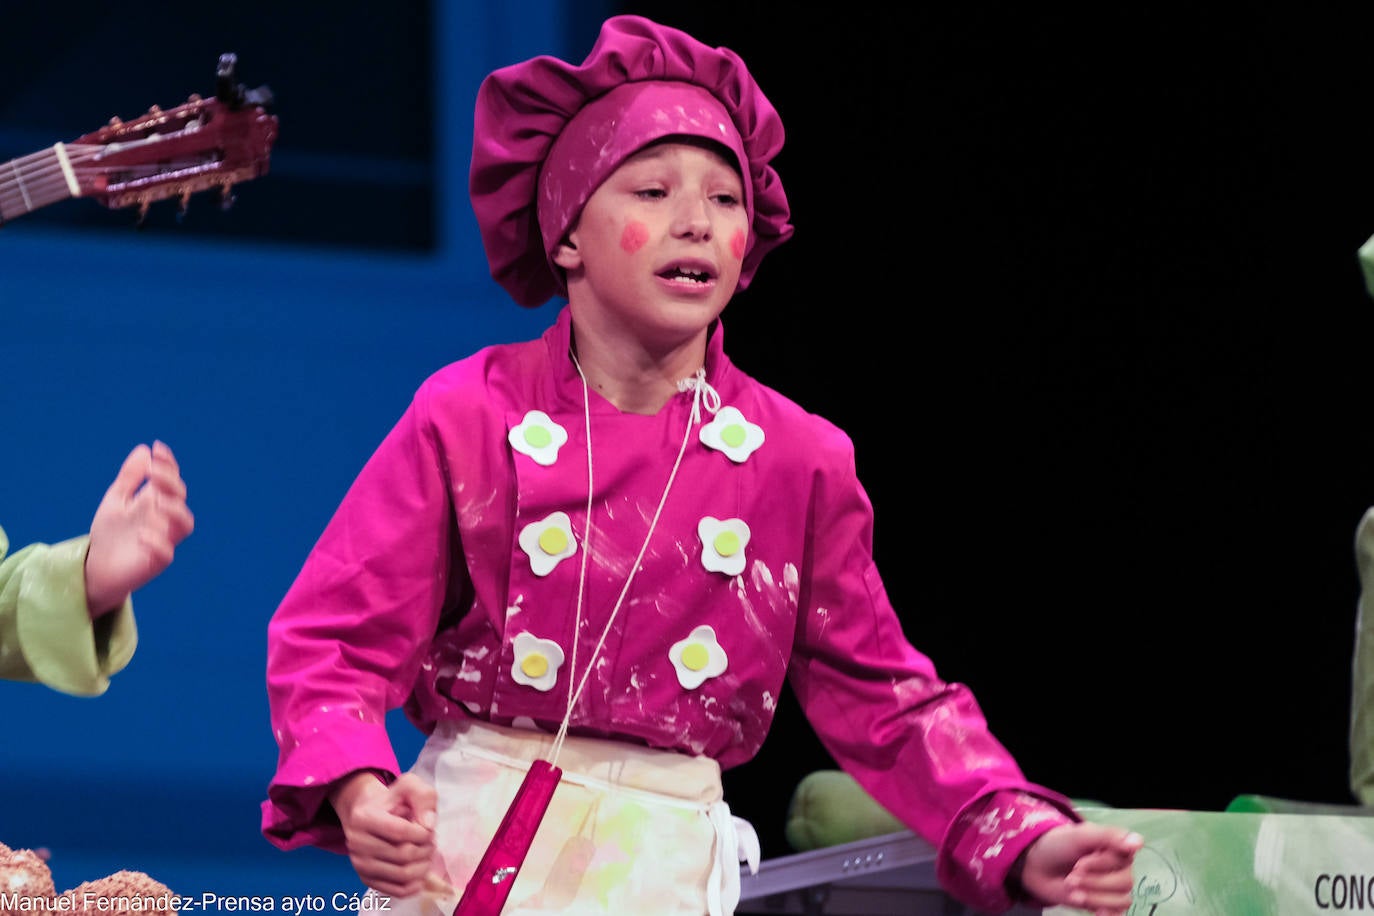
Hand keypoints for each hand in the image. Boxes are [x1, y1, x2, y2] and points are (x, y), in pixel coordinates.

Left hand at [84, 441, 194, 616]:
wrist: (96, 566)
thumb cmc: (109, 533)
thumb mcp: (116, 500)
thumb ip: (130, 477)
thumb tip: (145, 450)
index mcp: (156, 502)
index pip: (171, 480)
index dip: (169, 464)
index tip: (158, 449)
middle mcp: (164, 519)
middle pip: (180, 498)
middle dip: (170, 482)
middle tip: (153, 472)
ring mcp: (163, 540)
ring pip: (184, 525)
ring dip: (174, 511)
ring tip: (156, 502)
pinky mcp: (155, 562)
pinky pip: (166, 553)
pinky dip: (157, 542)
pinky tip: (141, 534)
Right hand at [331, 771, 443, 897]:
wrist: (367, 813)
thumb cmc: (392, 801)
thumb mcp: (409, 786)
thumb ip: (423, 796)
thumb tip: (429, 824)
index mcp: (364, 818)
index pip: (401, 832)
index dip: (422, 833)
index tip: (428, 829)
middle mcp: (357, 843)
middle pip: (403, 854)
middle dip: (425, 849)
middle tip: (431, 842)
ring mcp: (359, 864)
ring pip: (402, 874)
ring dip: (423, 866)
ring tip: (426, 853)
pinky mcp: (366, 879)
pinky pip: (396, 890)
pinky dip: (415, 884)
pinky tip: (421, 871)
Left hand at [1019, 822, 1142, 914]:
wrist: (1037, 866)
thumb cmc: (1059, 846)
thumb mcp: (1079, 835)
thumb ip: (1108, 836)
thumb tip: (1139, 841)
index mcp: (1116, 847)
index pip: (1125, 858)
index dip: (1101, 864)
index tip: (1079, 863)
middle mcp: (1120, 867)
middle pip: (1124, 882)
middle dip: (1094, 881)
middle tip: (1071, 877)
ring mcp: (1112, 887)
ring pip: (1122, 900)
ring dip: (1095, 897)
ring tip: (1073, 891)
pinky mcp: (1104, 904)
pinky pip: (1118, 913)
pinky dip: (1107, 913)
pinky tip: (1095, 911)